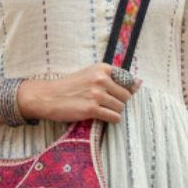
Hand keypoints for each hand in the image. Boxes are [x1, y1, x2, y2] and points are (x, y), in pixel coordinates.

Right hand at [19, 64, 140, 123]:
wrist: (48, 97)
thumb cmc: (69, 87)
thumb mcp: (90, 76)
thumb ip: (113, 79)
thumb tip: (140, 83)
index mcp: (102, 68)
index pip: (127, 80)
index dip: (122, 90)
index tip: (112, 93)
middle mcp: (101, 79)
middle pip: (126, 96)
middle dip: (118, 102)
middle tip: (105, 104)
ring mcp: (96, 94)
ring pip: (120, 107)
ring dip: (113, 112)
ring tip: (101, 110)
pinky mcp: (91, 109)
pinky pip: (113, 117)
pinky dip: (111, 119)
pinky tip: (100, 116)